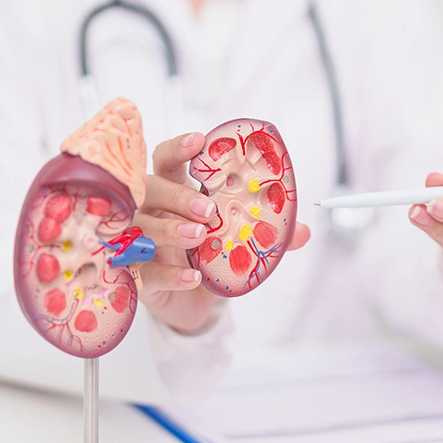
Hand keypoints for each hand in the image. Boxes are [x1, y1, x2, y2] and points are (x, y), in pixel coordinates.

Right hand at [133, 132, 310, 333]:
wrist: (191, 301)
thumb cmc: (207, 257)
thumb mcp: (236, 240)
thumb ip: (266, 233)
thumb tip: (304, 231)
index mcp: (173, 191)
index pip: (166, 160)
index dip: (178, 148)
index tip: (198, 141)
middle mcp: (151, 211)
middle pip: (150, 189)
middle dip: (178, 195)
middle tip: (209, 209)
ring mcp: (139, 242)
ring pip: (143, 228)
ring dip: (171, 230)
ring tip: (199, 237)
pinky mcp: (139, 276)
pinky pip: (146, 272)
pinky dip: (170, 274)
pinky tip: (193, 278)